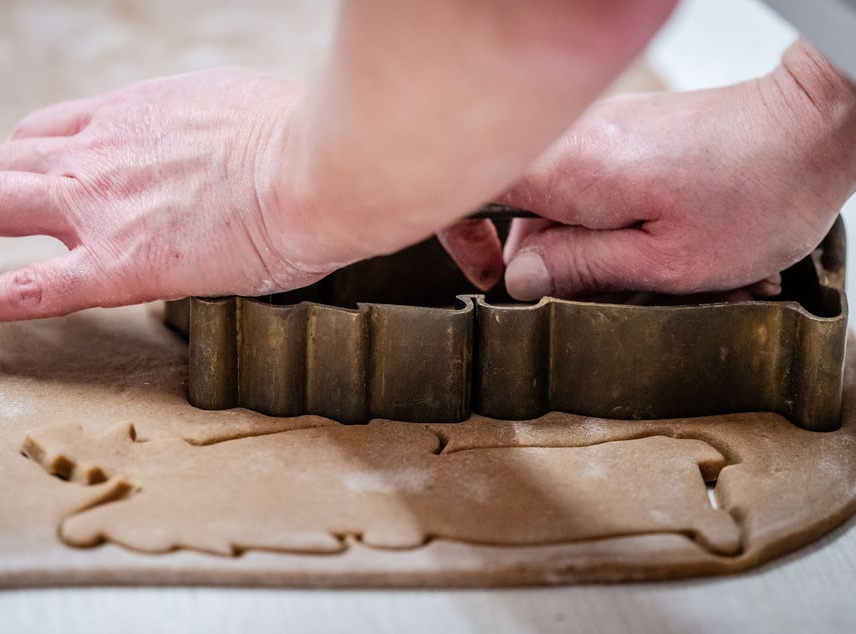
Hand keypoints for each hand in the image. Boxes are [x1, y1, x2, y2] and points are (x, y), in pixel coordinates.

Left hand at [0, 68, 328, 322]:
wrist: (322, 165)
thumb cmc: (306, 138)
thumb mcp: (243, 107)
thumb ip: (210, 128)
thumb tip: (222, 146)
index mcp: (137, 113)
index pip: (53, 130)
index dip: (16, 151)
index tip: (2, 166)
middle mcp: (103, 151)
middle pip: (4, 160)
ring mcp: (101, 207)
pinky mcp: (119, 265)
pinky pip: (24, 287)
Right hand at [443, 40, 855, 300]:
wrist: (814, 127)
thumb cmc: (756, 195)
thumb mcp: (665, 262)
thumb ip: (579, 270)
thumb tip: (518, 279)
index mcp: (570, 171)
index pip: (469, 186)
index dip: (460, 235)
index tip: (489, 275)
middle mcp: (573, 140)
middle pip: (512, 204)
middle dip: (542, 256)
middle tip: (592, 290)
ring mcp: (596, 130)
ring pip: (551, 198)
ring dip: (579, 242)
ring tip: (639, 267)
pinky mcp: (620, 132)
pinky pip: (583, 183)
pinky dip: (602, 220)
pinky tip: (648, 238)